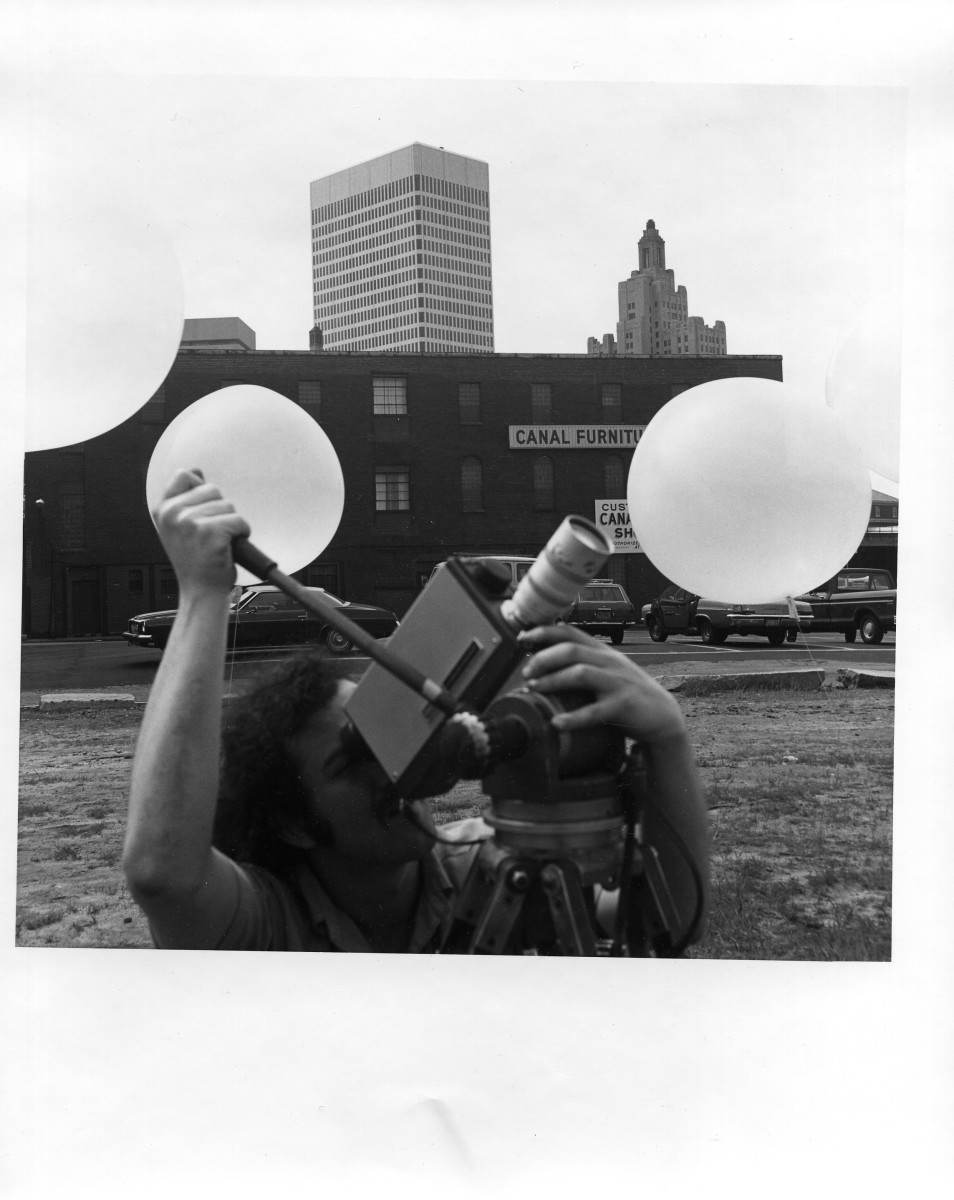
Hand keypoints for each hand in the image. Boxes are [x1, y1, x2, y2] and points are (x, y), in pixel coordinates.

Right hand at [152, 470, 250, 594]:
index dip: (200, 489)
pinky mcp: (211, 532)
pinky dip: (242, 533)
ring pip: (228, 505)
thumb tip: (197, 472)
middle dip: (220, 510)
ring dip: (231, 524)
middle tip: (210, 535)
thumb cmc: (195, 562)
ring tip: (218, 543)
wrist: (201, 592)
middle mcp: (173, 514)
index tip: (202, 510)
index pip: (184, 475)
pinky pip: (239, 520)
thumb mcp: (180, 527)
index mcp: (163, 510)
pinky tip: (229, 547)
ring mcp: (191, 522)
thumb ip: (187, 499)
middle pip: (212, 489)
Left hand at [517, 623, 686, 747]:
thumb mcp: (607, 670)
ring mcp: (617, 682)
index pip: (570, 631)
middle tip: (526, 671)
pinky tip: (557, 723)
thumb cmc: (627, 693)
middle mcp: (609, 662)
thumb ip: (584, 662)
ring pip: (580, 673)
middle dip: (543, 658)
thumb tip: (545, 660)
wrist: (662, 715)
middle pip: (571, 650)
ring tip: (534, 688)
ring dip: (552, 680)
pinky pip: (595, 711)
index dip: (544, 632)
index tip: (522, 638)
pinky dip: (573, 717)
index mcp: (602, 652)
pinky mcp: (623, 705)